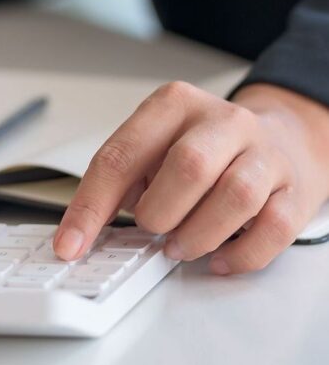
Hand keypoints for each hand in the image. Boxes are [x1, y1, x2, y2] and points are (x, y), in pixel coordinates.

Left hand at [53, 81, 328, 274]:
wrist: (282, 138)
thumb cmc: (206, 149)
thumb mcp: (156, 147)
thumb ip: (123, 181)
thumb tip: (83, 232)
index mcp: (174, 105)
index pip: (122, 155)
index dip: (91, 206)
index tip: (70, 245)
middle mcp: (223, 121)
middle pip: (189, 167)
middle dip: (159, 213)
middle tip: (151, 229)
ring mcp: (265, 153)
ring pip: (235, 196)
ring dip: (198, 236)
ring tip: (180, 246)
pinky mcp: (294, 190)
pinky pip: (272, 228)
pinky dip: (240, 255)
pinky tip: (220, 259)